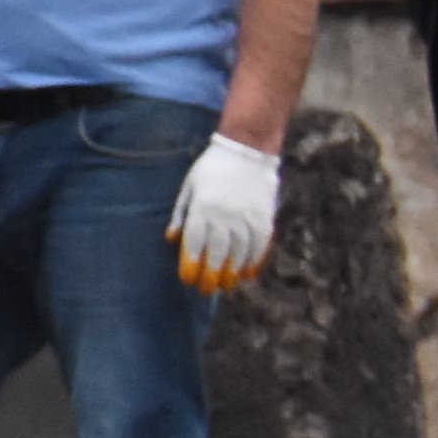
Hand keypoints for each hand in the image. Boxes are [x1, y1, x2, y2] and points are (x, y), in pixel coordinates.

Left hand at [168, 135, 279, 290]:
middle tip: (206, 289)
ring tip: (227, 285)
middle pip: (218, 253)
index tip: (187, 279)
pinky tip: (248, 273)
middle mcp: (226, 214)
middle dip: (210, 274)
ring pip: (240, 253)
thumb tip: (172, 238)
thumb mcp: (189, 186)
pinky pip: (261, 245)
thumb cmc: (212, 168)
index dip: (191, 264)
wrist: (247, 148)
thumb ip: (181, 213)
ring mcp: (247, 216)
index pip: (195, 243)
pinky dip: (255, 261)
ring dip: (232, 272)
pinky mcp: (265, 216)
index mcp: (203, 207)